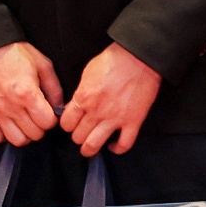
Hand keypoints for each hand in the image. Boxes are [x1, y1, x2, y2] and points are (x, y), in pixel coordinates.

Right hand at [0, 41, 63, 145]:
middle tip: (39, 116)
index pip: (47, 123)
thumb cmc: (15, 54)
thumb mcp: (43, 65)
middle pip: (34, 134)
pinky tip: (10, 124)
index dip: (52, 119)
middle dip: (41, 127)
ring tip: (26, 123)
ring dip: (25, 134)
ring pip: (17, 140)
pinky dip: (5, 135)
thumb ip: (54, 88)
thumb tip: (60, 107)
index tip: (49, 112)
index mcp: (27, 94)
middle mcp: (11, 107)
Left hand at [60, 43, 161, 157]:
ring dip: (90, 149)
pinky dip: (118, 149)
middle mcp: (96, 111)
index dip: (68, 125)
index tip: (72, 124)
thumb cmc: (114, 60)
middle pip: (78, 137)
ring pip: (94, 145)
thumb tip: (75, 105)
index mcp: (83, 98)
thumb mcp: (87, 72)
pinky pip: (124, 144)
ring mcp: (115, 118)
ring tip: (91, 147)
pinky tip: (114, 145)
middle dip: (78, 136)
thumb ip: (80, 92)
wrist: (139, 57)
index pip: (66, 124)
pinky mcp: (133, 121)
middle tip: (82, 133)